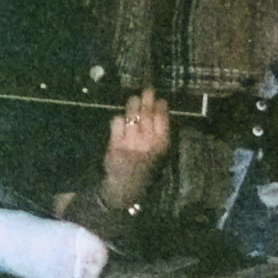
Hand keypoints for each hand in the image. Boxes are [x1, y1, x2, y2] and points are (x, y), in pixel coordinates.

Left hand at [100, 89, 169, 207]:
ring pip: (132, 114)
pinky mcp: (115, 144)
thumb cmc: (145, 168)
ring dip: (133, 103)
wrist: (126, 188)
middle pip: (147, 113)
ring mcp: (130, 142)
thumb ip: (159, 135)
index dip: (161, 106)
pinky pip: (117, 122)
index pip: (163, 119)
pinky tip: (121, 118)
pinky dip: (119, 118)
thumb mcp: (159, 154)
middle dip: (147, 99)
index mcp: (161, 145)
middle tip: (148, 90)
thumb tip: (159, 111)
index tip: (160, 99)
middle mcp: (147, 142)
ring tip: (134, 98)